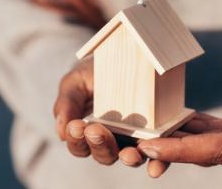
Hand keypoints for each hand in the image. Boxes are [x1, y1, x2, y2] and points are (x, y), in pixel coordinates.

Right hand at [53, 56, 168, 176]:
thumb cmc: (94, 72)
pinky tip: (157, 164)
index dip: (76, 140)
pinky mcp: (156, 135)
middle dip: (100, 145)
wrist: (124, 56)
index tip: (76, 126)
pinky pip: (159, 152)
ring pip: (131, 157)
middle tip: (96, 131)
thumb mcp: (76, 83)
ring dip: (129, 158)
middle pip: (104, 155)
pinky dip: (158, 161)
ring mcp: (135, 139)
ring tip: (130, 153)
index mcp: (90, 133)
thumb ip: (67, 103)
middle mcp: (113, 140)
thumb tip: (62, 132)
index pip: (80, 146)